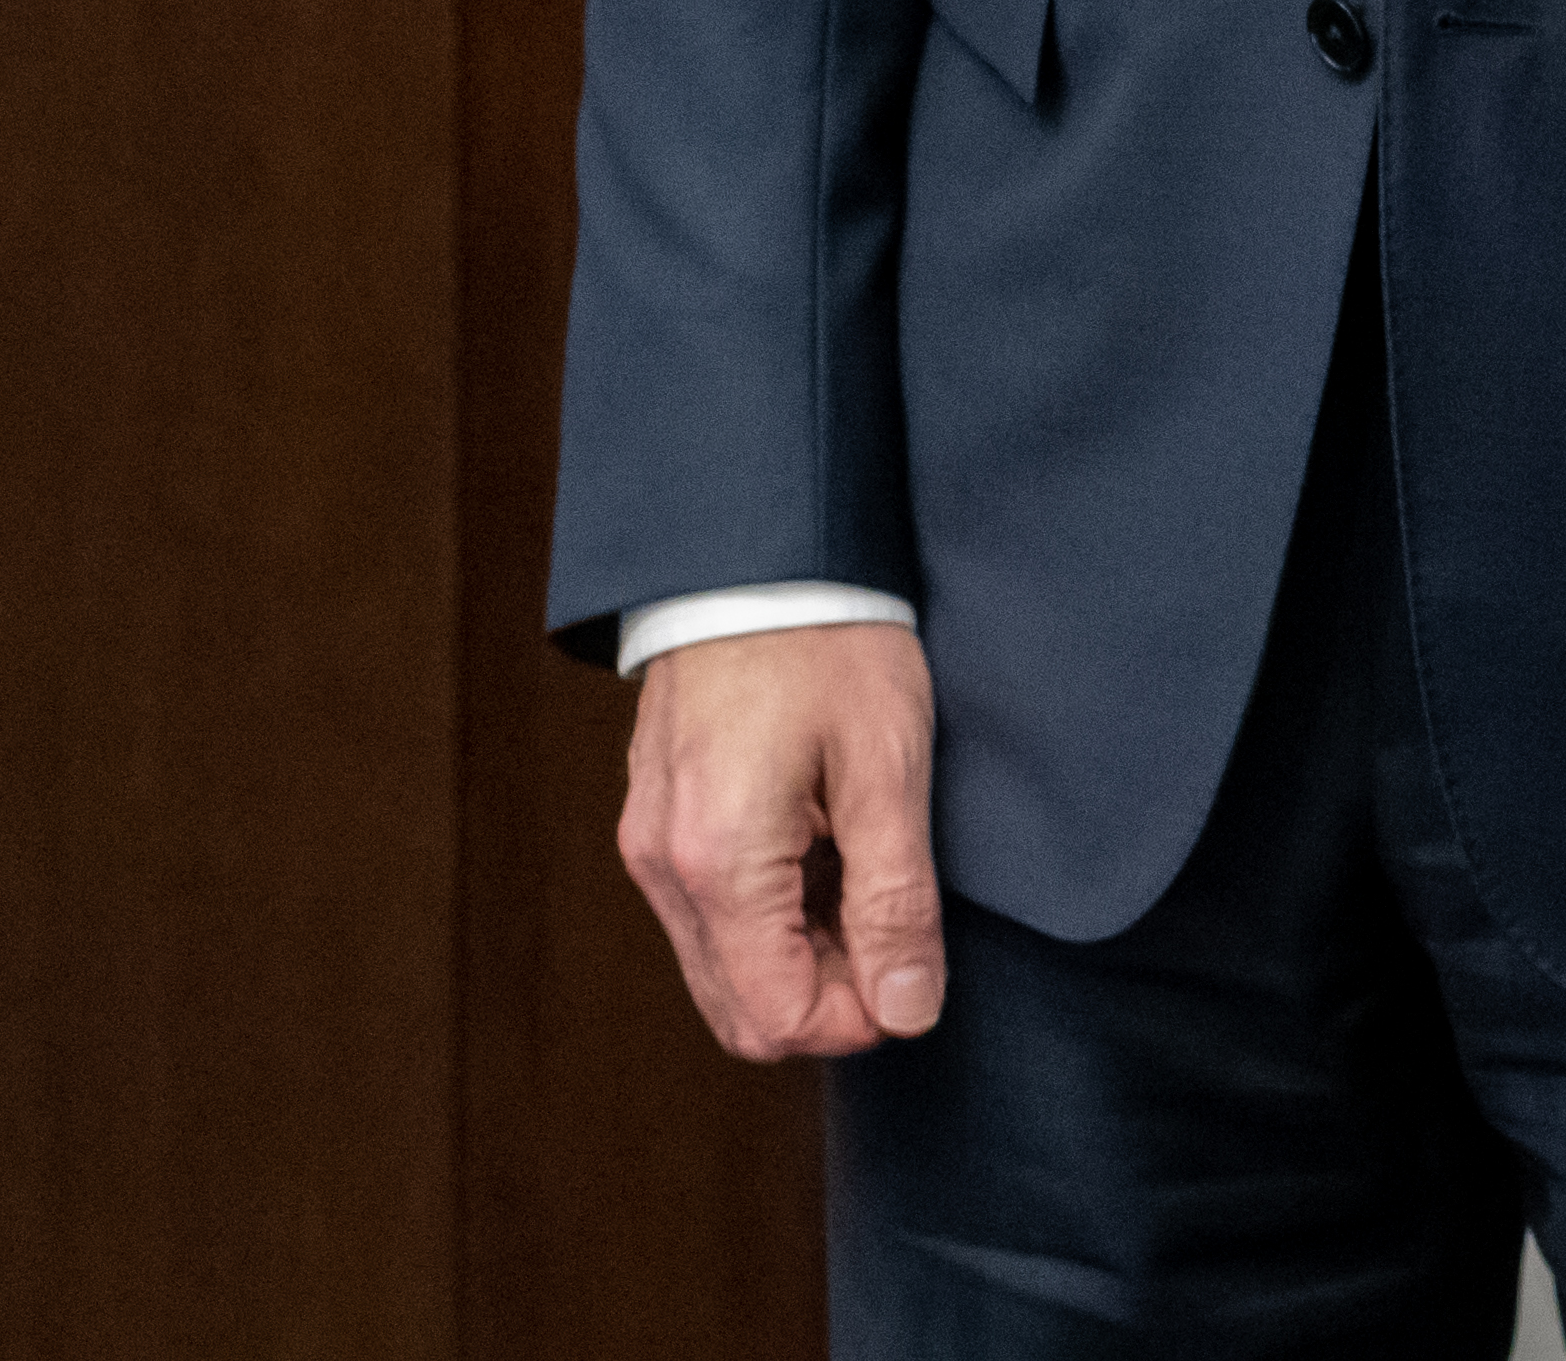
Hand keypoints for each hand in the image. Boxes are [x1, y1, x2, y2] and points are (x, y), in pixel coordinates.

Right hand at [615, 620, 949, 1059]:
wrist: (755, 548)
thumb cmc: (827, 640)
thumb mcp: (887, 768)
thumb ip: (895, 901)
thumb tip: (908, 1009)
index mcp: (719, 862)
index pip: (777, 1018)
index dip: (860, 1018)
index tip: (916, 971)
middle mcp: (663, 868)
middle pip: (741, 1010)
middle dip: (829, 997)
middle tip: (899, 931)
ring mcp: (649, 844)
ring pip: (723, 966)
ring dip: (801, 956)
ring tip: (868, 877)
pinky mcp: (655, 819)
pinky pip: (709, 912)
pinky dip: (771, 914)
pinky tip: (827, 852)